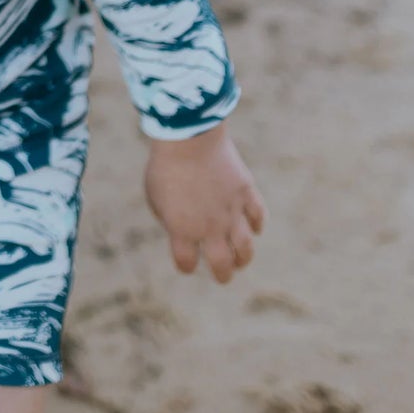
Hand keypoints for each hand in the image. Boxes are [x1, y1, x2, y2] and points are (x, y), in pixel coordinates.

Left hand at [144, 123, 265, 282]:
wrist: (189, 138)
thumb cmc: (165, 165)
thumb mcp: (155, 196)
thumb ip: (169, 218)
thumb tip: (182, 230)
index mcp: (183, 231)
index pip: (187, 263)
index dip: (186, 265)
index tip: (187, 263)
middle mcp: (210, 228)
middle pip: (223, 265)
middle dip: (223, 274)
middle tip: (223, 274)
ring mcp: (231, 212)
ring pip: (245, 248)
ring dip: (243, 257)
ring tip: (240, 259)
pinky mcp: (246, 194)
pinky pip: (258, 218)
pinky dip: (257, 225)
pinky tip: (252, 227)